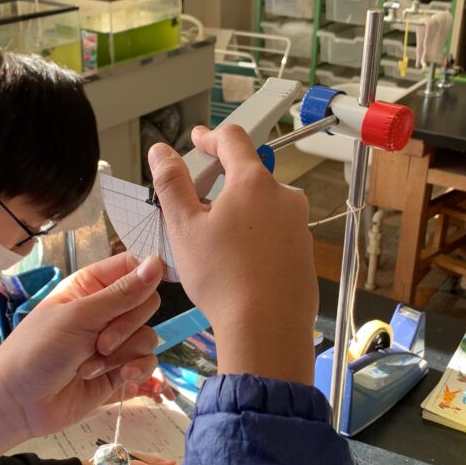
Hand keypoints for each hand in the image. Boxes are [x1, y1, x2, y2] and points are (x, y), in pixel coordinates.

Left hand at [0, 252, 163, 458]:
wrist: (20, 404)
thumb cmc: (37, 351)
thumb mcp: (79, 317)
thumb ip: (122, 293)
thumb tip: (157, 262)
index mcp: (90, 287)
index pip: (133, 267)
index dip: (148, 273)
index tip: (155, 283)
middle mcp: (105, 311)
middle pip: (146, 303)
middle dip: (128, 325)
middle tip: (100, 342)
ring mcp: (114, 342)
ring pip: (147, 336)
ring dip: (124, 354)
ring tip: (91, 366)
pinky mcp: (120, 370)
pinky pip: (147, 362)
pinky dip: (135, 371)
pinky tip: (119, 378)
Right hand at [148, 126, 316, 383]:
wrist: (266, 327)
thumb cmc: (223, 278)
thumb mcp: (184, 227)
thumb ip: (171, 183)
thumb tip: (161, 151)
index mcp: (254, 182)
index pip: (232, 140)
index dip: (209, 137)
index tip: (197, 141)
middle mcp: (284, 197)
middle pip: (249, 175)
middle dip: (222, 183)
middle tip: (196, 203)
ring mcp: (299, 225)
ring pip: (263, 206)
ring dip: (239, 212)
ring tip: (214, 242)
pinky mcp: (305, 252)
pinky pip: (276, 233)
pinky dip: (255, 237)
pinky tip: (237, 263)